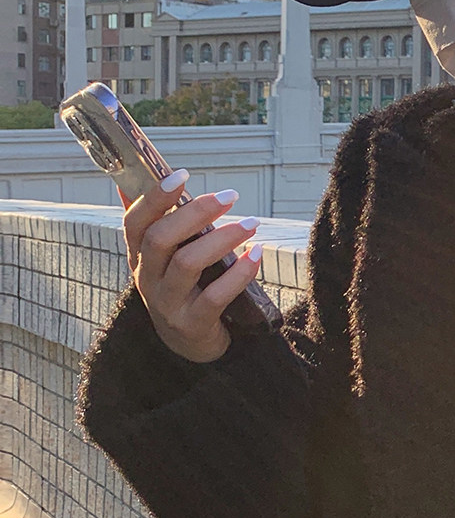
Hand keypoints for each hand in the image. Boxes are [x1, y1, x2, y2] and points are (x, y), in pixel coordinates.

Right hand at [120, 170, 261, 363]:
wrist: (187, 343)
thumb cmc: (181, 287)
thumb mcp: (162, 258)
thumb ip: (156, 221)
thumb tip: (139, 177)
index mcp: (138, 257)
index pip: (134, 222)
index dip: (154, 197)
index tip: (182, 174)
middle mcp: (147, 279)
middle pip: (160, 239)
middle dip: (196, 212)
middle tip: (230, 196)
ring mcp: (167, 304)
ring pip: (188, 264)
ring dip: (223, 238)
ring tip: (252, 223)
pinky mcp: (192, 324)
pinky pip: (216, 296)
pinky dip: (239, 273)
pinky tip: (256, 254)